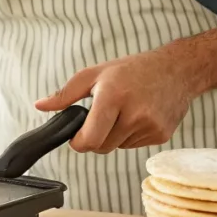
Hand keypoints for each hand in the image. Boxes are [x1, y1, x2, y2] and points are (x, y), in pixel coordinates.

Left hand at [34, 50, 204, 153]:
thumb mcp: (94, 74)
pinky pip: (134, 146)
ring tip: (123, 111)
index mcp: (113, 97)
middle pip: (101, 147)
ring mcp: (150, 127)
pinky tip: (138, 116)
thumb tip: (40, 106)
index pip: (90, 139)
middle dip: (95, 137)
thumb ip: (65, 94)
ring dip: (113, 136)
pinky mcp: (161, 135)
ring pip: (118, 147)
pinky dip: (130, 135)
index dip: (78, 142)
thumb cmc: (132, 70)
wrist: (176, 69)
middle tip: (101, 117)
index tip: (76, 136)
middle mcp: (134, 114)